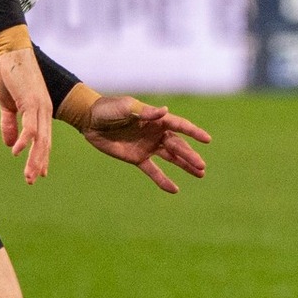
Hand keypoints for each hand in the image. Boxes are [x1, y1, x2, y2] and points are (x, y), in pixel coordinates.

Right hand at [0, 47, 52, 183]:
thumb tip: (10, 145)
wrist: (11, 54)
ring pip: (40, 138)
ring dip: (34, 158)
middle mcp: (44, 111)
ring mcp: (40, 106)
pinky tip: (19, 152)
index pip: (44, 139)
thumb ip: (9, 124)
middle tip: (34, 180)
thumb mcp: (7, 104)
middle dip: (39, 163)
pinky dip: (25, 140)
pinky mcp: (32, 101)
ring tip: (29, 175)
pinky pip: (29, 125)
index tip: (40, 173)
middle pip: (45, 143)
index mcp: (40, 112)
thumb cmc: (10, 76)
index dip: (42, 156)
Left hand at [77, 96, 211, 193]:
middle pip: (178, 145)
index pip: (179, 125)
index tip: (207, 140)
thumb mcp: (125, 107)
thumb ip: (144, 112)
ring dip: (185, 165)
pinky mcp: (137, 158)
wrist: (89, 121)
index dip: (194, 132)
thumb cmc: (108, 109)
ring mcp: (148, 146)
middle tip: (202, 166)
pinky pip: (153, 171)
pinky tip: (174, 189)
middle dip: (190, 156)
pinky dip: (163, 180)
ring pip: (171, 157)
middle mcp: (156, 133)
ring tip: (200, 174)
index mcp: (156, 119)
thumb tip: (165, 111)